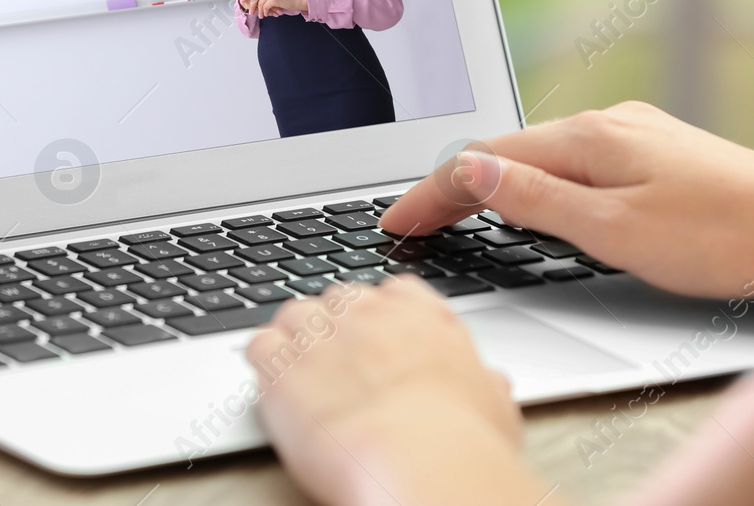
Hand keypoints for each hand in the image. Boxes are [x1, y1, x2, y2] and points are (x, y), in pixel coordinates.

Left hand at [249, 277, 545, 505]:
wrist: (420, 461)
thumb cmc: (462, 443)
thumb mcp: (494, 406)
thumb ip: (484, 384)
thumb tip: (492, 384)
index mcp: (423, 316)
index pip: (394, 291)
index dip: (381, 317)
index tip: (379, 340)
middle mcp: (369, 314)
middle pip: (339, 298)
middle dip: (336, 327)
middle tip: (339, 366)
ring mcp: (321, 333)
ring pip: (295, 315)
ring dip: (295, 340)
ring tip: (302, 376)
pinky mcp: (280, 363)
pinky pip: (259, 346)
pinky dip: (263, 363)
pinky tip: (274, 386)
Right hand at [379, 101, 753, 298]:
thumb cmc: (726, 239)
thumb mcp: (616, 232)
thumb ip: (537, 200)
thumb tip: (472, 169)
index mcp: (589, 138)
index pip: (484, 159)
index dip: (432, 194)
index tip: (395, 224)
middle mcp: (609, 124)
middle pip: (507, 149)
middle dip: (451, 185)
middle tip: (410, 224)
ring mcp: (636, 135)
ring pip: (542, 154)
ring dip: (492, 182)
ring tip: (453, 213)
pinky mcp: (658, 155)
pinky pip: (575, 162)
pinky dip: (535, 181)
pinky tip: (533, 202)